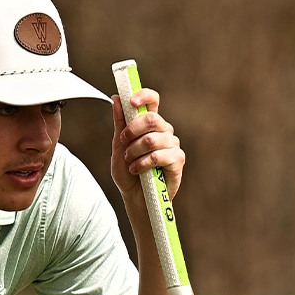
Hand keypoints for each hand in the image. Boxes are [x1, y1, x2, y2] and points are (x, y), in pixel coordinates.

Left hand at [110, 88, 184, 203]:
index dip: (143, 96)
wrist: (135, 198)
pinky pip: (158, 156)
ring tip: (130, 162)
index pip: (153, 100)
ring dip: (134, 152)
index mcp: (151, 124)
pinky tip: (137, 170)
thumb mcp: (118, 146)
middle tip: (124, 142)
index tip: (131, 102)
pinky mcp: (178, 160)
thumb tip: (116, 99)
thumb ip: (120, 124)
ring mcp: (172, 145)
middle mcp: (164, 131)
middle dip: (132, 130)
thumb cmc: (128, 173)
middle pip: (152, 118)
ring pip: (151, 139)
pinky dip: (142, 164)